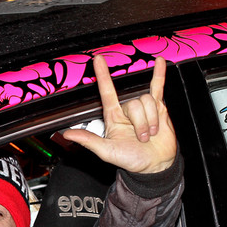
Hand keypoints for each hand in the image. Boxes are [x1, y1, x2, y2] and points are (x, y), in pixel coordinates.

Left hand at [62, 55, 176, 173]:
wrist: (155, 166)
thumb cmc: (131, 160)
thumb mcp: (107, 152)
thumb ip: (89, 141)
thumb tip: (67, 134)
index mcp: (113, 117)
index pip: (107, 92)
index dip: (103, 76)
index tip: (98, 60)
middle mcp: (127, 110)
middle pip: (134, 103)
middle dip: (140, 122)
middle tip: (142, 138)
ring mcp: (143, 108)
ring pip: (147, 102)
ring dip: (151, 121)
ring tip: (151, 134)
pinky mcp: (159, 108)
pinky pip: (158, 88)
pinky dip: (159, 75)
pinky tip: (159, 62)